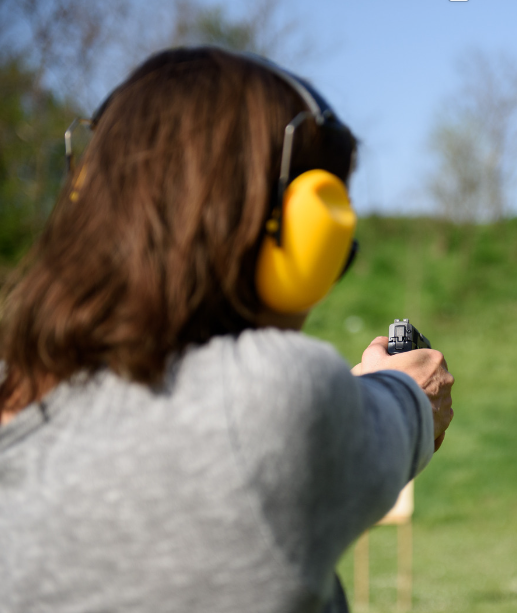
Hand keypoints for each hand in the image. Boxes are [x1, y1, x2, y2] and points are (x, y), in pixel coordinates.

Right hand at [352, 336, 453, 451]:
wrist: (390, 416)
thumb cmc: (385, 383)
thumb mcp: (373, 357)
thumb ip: (379, 346)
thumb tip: (383, 342)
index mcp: (433, 359)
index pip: (426, 357)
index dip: (413, 363)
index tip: (403, 369)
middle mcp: (445, 379)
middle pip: (432, 378)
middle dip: (419, 382)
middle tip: (400, 388)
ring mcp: (446, 401)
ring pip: (435, 398)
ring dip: (423, 400)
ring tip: (403, 405)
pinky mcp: (443, 421)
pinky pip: (436, 418)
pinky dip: (427, 418)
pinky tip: (412, 418)